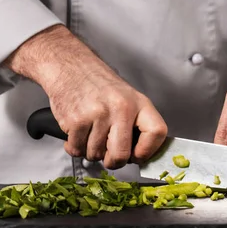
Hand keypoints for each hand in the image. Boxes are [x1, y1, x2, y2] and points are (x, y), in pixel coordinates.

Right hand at [5, 25, 167, 168]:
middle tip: (109, 154)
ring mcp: (97, 115)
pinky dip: (74, 147)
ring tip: (89, 133)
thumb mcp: (126, 98)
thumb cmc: (98, 85)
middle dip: (113, 161)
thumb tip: (138, 155)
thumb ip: (135, 124)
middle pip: (122, 155)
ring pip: (96, 155)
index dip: (147, 151)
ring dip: (90, 151)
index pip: (157, 133)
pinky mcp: (76, 120)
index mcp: (138, 103)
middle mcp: (120, 108)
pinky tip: (77, 133)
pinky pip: (77, 149)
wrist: (69, 66)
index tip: (137, 156)